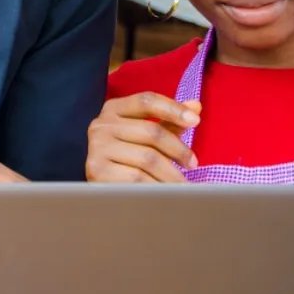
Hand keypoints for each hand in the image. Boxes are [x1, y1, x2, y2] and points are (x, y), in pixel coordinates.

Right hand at [86, 93, 200, 182]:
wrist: (102, 190)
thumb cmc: (129, 158)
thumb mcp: (147, 136)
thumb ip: (170, 121)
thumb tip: (195, 106)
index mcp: (114, 110)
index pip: (146, 101)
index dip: (173, 109)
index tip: (195, 121)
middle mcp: (101, 125)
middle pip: (152, 131)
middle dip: (178, 150)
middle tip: (192, 164)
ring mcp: (97, 148)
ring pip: (148, 158)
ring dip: (171, 174)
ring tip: (182, 184)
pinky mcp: (97, 171)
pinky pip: (137, 178)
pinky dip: (156, 187)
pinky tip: (164, 193)